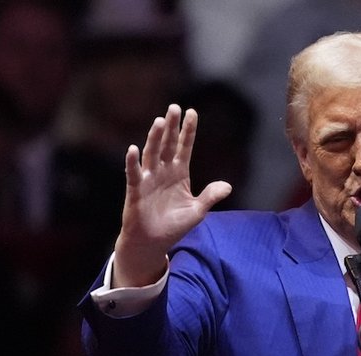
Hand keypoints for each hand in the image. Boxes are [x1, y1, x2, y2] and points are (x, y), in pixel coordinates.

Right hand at [113, 104, 231, 286]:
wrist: (153, 243)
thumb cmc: (173, 226)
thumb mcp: (197, 211)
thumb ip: (211, 196)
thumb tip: (228, 186)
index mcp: (179, 174)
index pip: (184, 147)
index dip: (188, 131)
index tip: (192, 112)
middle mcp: (163, 172)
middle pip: (168, 145)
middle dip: (172, 127)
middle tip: (174, 107)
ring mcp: (149, 180)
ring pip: (152, 154)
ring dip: (155, 138)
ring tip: (160, 122)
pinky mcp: (136, 191)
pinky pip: (134, 174)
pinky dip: (132, 162)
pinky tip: (133, 149)